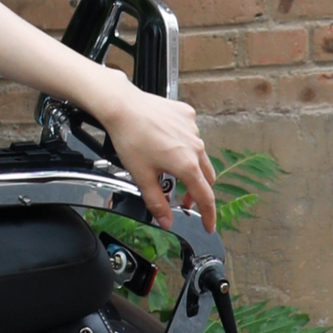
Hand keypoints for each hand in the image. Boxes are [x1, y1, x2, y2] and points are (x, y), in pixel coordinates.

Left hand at [98, 84, 217, 229]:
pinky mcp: (187, 116)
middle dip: (197, 193)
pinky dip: (183, 145)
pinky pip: (191, 135)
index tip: (208, 225)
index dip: (208, 215)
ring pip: (199, 156)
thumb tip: (166, 221)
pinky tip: (166, 145)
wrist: (123, 107)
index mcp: (187, 165)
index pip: (205, 197)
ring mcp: (193, 129)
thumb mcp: (142, 177)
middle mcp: (196, 147)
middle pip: (206, 178)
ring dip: (190, 169)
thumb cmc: (131, 138)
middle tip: (182, 201)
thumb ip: (156, 202)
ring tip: (170, 173)